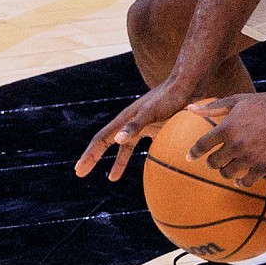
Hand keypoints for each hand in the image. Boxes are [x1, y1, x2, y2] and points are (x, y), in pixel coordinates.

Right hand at [75, 79, 197, 180]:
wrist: (186, 86)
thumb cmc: (168, 99)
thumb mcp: (151, 112)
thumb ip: (134, 126)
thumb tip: (116, 140)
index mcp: (124, 119)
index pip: (101, 140)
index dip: (89, 155)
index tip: (79, 170)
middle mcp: (128, 122)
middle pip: (106, 142)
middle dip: (93, 157)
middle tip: (80, 172)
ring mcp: (140, 125)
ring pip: (123, 146)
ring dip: (116, 162)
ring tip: (112, 178)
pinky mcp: (153, 127)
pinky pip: (137, 145)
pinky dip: (134, 156)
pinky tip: (142, 165)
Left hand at [188, 92, 265, 187]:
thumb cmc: (262, 103)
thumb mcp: (235, 101)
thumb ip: (211, 108)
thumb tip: (188, 109)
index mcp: (227, 127)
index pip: (202, 145)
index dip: (193, 153)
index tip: (189, 157)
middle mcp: (236, 143)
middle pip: (213, 163)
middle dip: (212, 162)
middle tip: (215, 159)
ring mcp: (251, 156)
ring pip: (227, 174)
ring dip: (225, 171)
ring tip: (228, 167)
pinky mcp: (264, 165)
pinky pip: (246, 182)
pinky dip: (240, 183)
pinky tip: (239, 180)